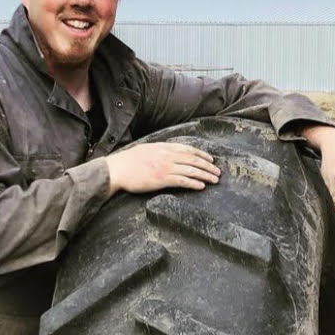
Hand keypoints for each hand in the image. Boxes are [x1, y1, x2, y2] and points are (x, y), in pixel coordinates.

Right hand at [105, 142, 221, 194]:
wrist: (117, 169)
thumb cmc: (128, 161)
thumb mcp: (146, 149)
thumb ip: (160, 151)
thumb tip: (170, 153)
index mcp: (163, 147)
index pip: (188, 149)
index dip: (202, 154)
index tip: (210, 159)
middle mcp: (167, 156)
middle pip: (193, 160)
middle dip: (208, 166)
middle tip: (218, 171)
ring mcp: (165, 167)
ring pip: (191, 170)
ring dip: (205, 175)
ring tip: (214, 180)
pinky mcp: (162, 179)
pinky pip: (182, 181)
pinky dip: (193, 183)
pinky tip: (201, 186)